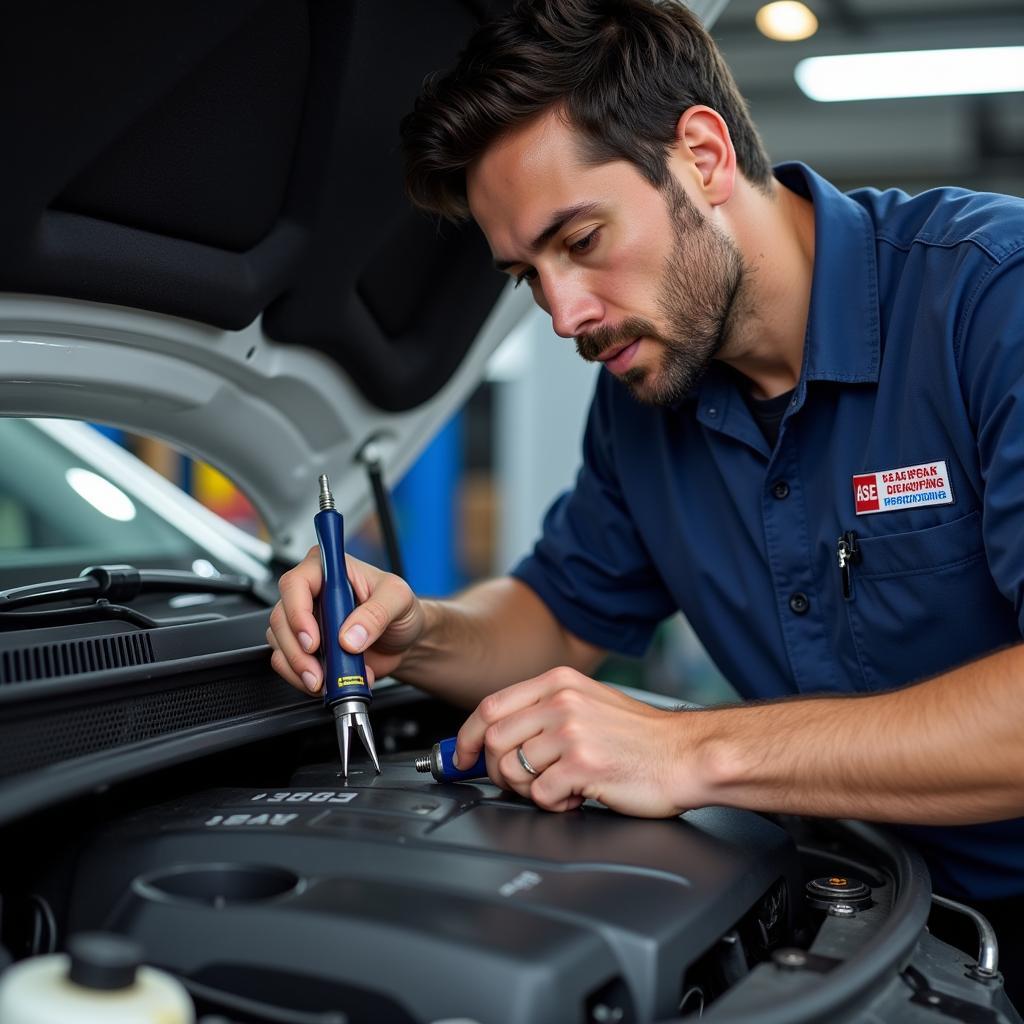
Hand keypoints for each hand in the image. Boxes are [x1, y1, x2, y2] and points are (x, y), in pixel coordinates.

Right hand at [267, 546, 425, 694]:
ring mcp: (306, 621)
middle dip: (297, 651)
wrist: (406, 641)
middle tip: (319, 671)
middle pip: (281, 618)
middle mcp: (312, 593)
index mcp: (330, 571)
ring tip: (331, 679)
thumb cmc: (401, 610)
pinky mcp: (306, 647)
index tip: (313, 640)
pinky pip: (287, 664)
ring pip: (280, 643)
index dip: (297, 612)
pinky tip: (332, 680)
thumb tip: (349, 637)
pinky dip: (304, 678)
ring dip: (300, 668)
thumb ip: (377, 613)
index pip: (296, 583)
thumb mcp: (399, 600)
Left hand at [455, 667, 695, 816]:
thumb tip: (495, 734)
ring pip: (512, 770)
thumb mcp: (589, 702)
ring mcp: (572, 732)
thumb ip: (544, 710)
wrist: (687, 754)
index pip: (490, 705)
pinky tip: (576, 796)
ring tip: (558, 787)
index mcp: (559, 682)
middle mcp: (562, 701)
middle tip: (522, 783)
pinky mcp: (583, 765)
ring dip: (529, 790)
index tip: (463, 757)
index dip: (468, 737)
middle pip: (495, 740)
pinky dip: (553, 805)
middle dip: (499, 771)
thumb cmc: (642, 737)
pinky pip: (540, 795)